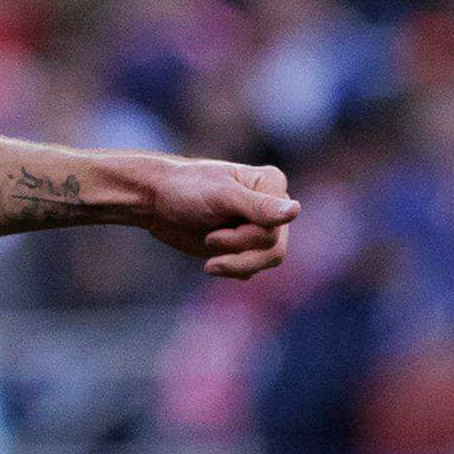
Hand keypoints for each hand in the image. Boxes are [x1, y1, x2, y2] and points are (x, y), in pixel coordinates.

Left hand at [140, 158, 297, 280]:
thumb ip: (259, 206)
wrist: (157, 202)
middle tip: (209, 240)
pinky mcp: (244, 246)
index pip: (277, 227)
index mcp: (271, 184)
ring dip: (235, 265)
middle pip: (274, 248)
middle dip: (238, 251)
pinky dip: (232, 269)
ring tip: (210, 262)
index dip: (246, 236)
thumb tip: (295, 210)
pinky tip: (212, 261)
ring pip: (266, 261)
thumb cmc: (186, 189)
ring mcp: (259, 226)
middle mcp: (271, 205)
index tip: (214, 229)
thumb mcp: (222, 196)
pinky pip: (252, 269)